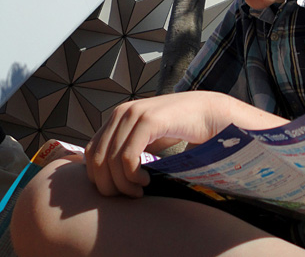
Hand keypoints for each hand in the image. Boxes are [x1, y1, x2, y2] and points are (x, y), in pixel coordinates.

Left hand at [84, 91, 225, 197]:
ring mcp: (134, 114)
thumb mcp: (147, 139)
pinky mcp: (148, 120)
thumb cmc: (180, 129)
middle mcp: (121, 112)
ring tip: (140, 190)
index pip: (90, 154)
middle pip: (97, 160)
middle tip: (131, 195)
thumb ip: (127, 147)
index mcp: (117, 116)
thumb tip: (105, 177)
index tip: (120, 191)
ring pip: (110, 161)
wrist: (210, 114)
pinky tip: (147, 180)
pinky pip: (127, 157)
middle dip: (110, 185)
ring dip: (123, 184)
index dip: (100, 178)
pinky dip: (133, 176)